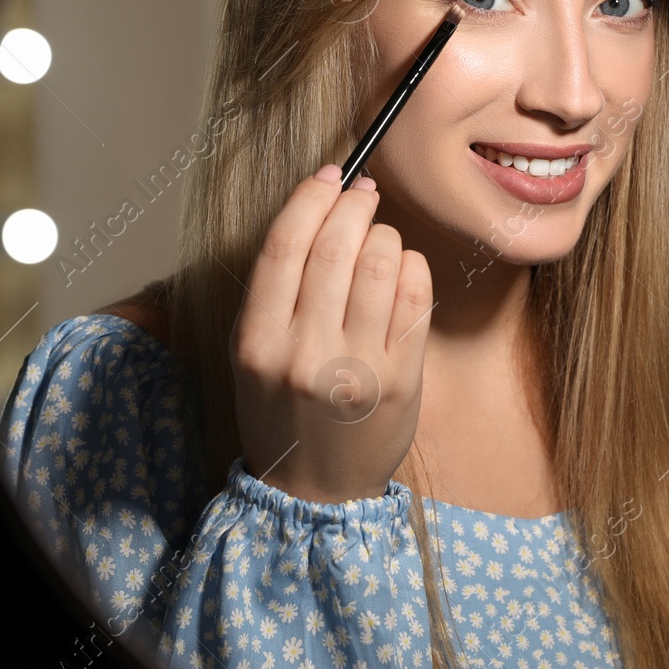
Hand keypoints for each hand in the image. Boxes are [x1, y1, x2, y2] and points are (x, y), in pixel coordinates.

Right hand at [229, 163, 433, 503]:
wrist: (315, 491)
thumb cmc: (283, 411)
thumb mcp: (253, 354)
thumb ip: (277, 291)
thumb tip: (320, 207)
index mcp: (256, 342)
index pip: (283, 246)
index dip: (310, 197)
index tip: (330, 176)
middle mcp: (303, 354)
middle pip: (335, 247)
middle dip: (354, 205)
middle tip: (364, 192)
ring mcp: (356, 369)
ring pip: (381, 263)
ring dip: (385, 236)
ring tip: (379, 240)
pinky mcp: (401, 381)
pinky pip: (415, 295)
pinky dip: (412, 267)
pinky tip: (401, 271)